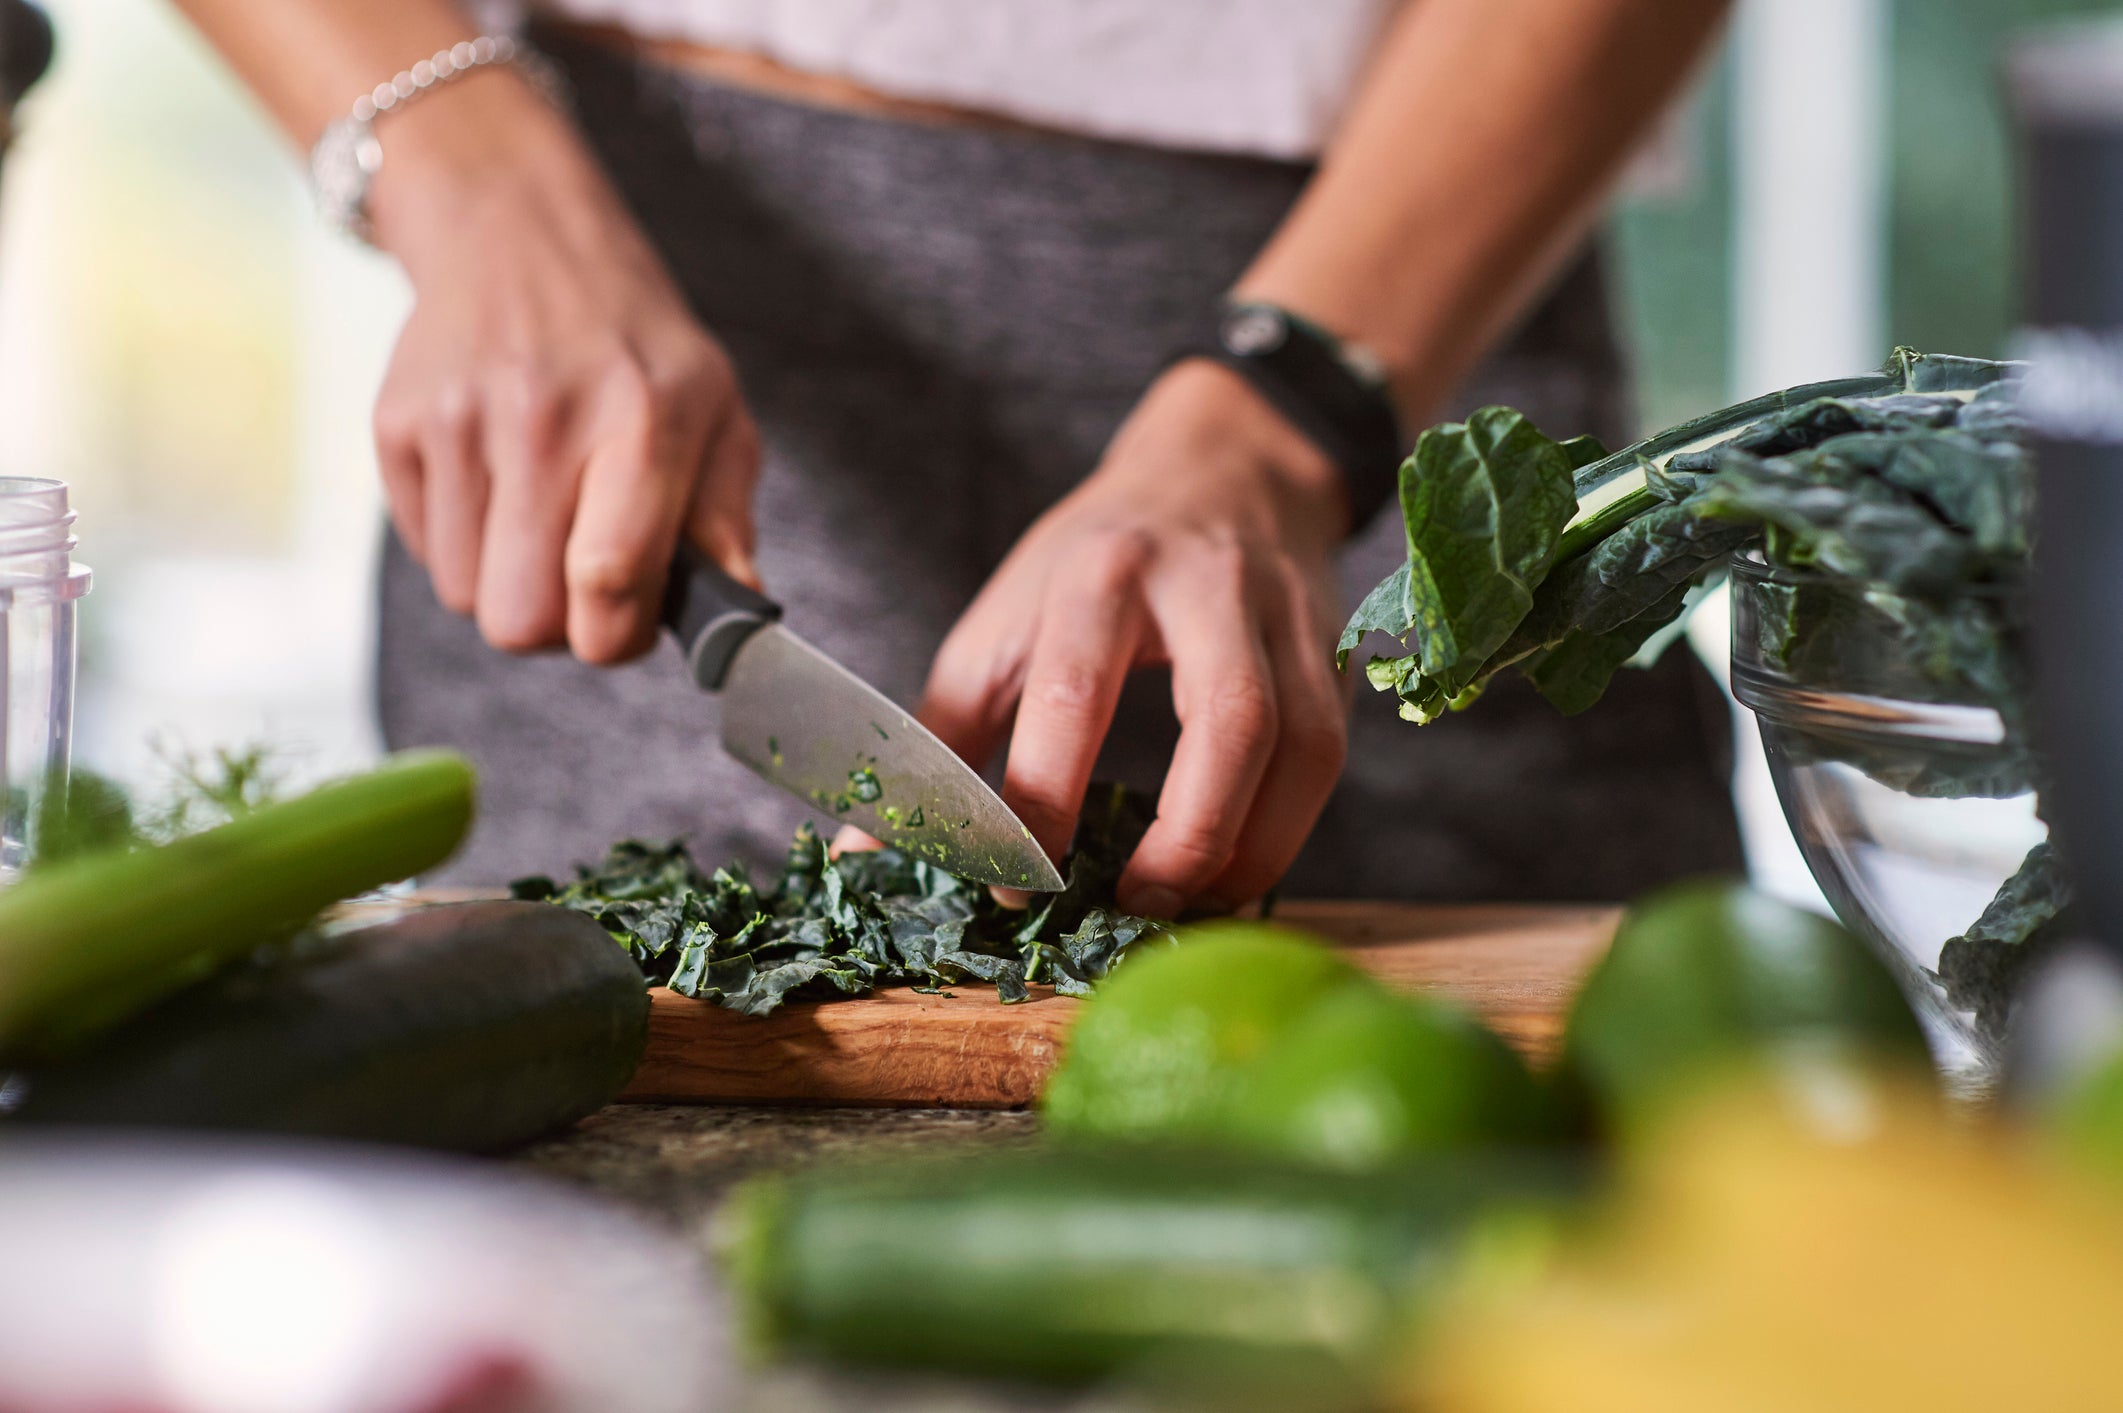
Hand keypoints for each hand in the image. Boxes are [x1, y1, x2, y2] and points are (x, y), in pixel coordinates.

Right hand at [366, 72, 758, 662]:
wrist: (517, 233)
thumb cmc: (633, 343)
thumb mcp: (715, 408)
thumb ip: (726, 518)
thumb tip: (736, 611)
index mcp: (644, 416)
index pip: (609, 577)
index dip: (617, 635)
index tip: (626, 621)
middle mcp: (546, 415)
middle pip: (522, 619)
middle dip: (558, 626)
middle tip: (580, 580)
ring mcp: (460, 419)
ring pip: (467, 597)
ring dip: (506, 583)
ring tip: (540, 517)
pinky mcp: (397, 425)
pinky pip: (426, 553)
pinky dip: (463, 543)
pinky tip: (495, 484)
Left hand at [919, 361, 1352, 916]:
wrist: (1223, 466)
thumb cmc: (1096, 557)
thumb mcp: (1007, 618)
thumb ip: (944, 733)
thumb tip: (870, 849)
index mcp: (1103, 570)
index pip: (1075, 692)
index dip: (1043, 799)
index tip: (1014, 881)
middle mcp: (1209, 586)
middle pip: (1230, 721)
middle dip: (1187, 835)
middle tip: (1130, 905)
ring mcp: (1288, 618)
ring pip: (1301, 746)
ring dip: (1249, 848)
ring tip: (1184, 905)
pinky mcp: (1333, 654)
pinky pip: (1329, 759)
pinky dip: (1285, 832)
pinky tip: (1233, 871)